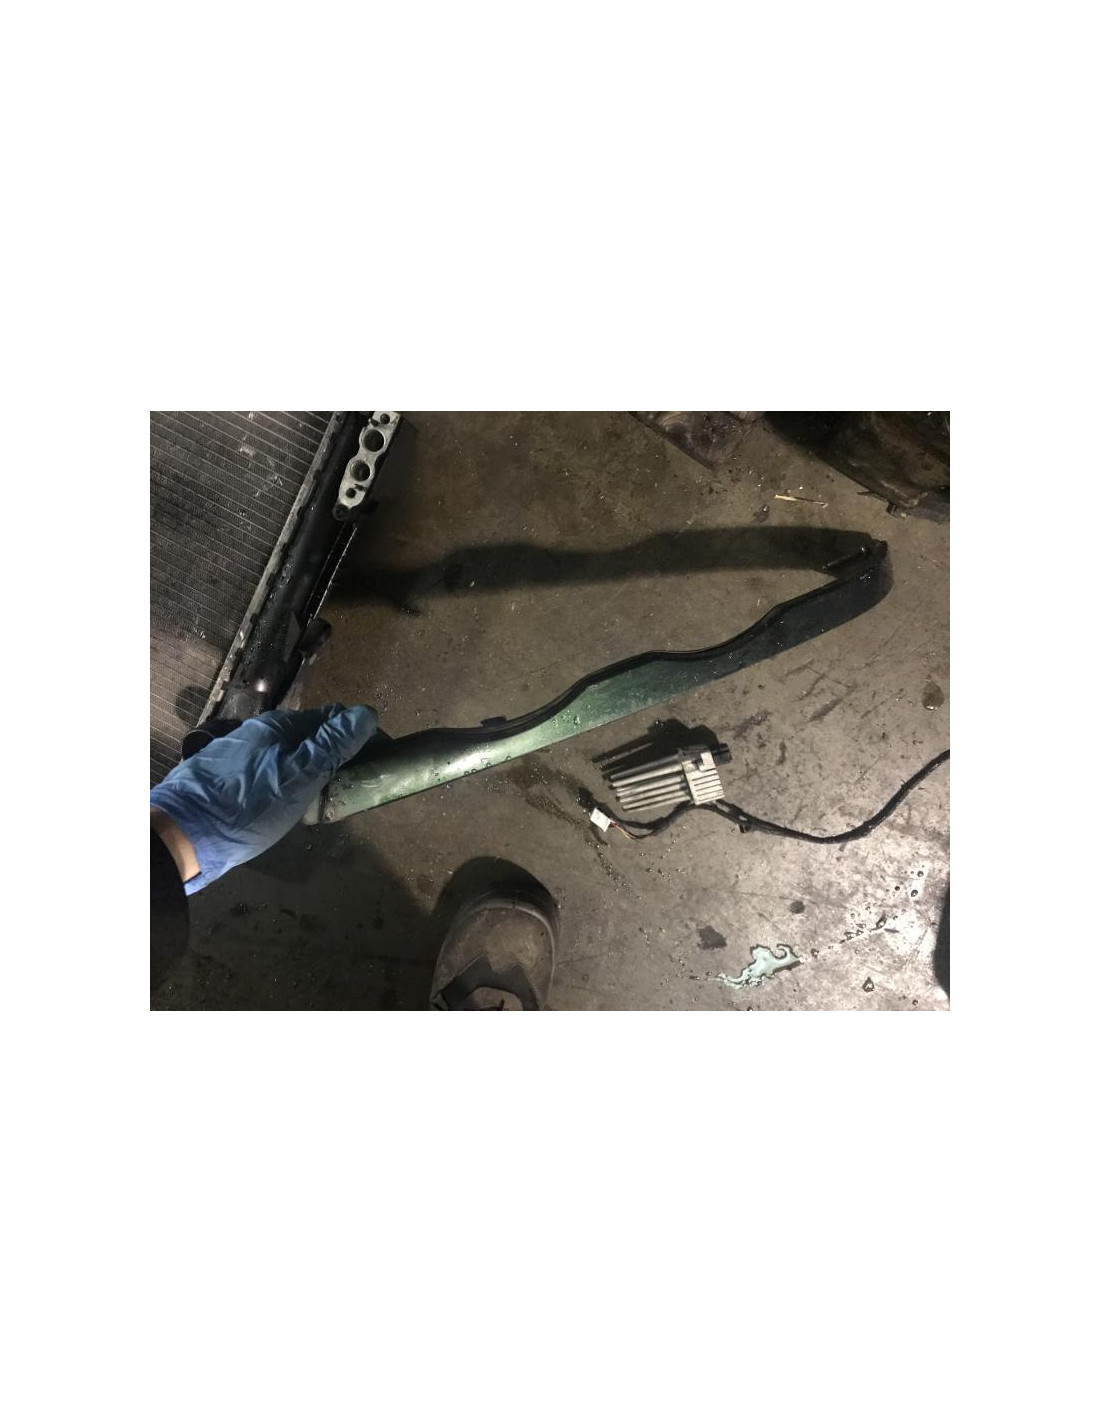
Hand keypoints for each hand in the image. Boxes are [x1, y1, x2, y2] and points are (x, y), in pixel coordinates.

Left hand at [149, 704, 378, 894]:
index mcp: (279, 726)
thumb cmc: (247, 806)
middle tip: (347, 789)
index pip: (331, 718)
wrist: (180, 834)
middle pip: (308, 737)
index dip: (356, 737)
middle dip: (333, 755)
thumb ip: (332, 746)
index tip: (372, 762)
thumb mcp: (299, 778)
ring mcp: (238, 753)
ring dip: (308, 770)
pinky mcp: (224, 775)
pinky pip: (266, 771)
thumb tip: (366, 714)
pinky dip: (284, 782)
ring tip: (319, 801)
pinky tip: (283, 805)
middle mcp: (258, 732)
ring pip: (286, 755)